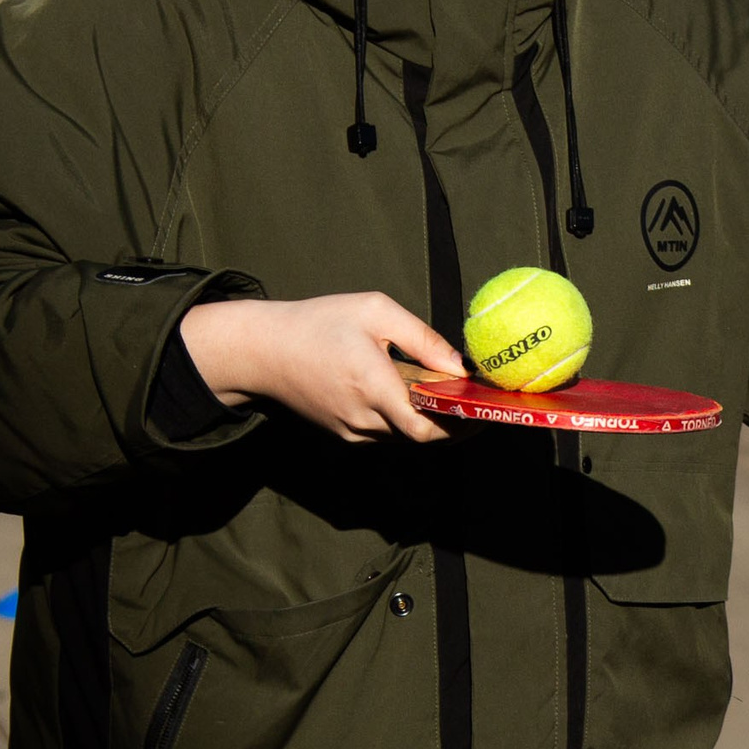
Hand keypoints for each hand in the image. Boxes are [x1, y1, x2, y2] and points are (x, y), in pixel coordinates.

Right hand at [182, 292, 459, 443]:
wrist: (263, 350)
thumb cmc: (319, 322)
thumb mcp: (374, 311)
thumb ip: (421, 338)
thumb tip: (459, 367)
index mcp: (371, 385)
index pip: (426, 427)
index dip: (461, 426)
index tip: (484, 412)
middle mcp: (361, 417)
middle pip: (420, 435)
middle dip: (452, 424)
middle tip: (476, 408)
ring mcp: (350, 431)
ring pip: (403, 436)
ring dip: (427, 421)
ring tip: (448, 398)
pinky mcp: (341, 434)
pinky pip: (383, 433)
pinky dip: (403, 420)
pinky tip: (410, 398)